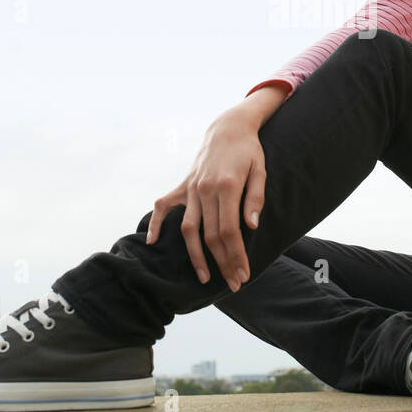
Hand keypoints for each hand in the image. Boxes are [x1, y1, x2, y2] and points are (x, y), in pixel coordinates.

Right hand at [145, 106, 266, 292]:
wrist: (228, 128)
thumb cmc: (249, 151)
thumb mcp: (260, 170)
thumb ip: (255, 198)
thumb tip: (251, 226)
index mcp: (226, 186)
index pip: (229, 230)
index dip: (236, 255)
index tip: (244, 273)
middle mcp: (204, 190)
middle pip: (211, 235)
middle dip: (223, 262)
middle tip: (234, 283)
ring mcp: (191, 188)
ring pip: (189, 229)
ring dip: (196, 256)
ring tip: (205, 278)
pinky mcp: (183, 186)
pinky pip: (164, 206)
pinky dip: (155, 223)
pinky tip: (151, 242)